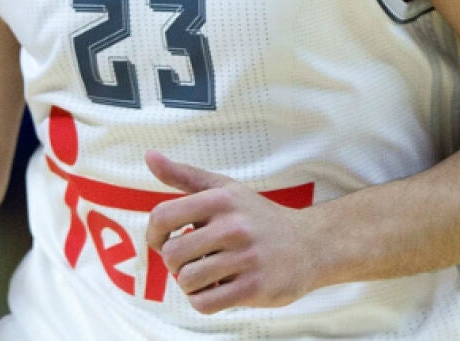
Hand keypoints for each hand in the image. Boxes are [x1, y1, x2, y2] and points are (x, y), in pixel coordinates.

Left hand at [143, 150, 321, 313]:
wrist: (310, 244)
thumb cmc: (257, 217)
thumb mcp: (224, 190)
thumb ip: (184, 175)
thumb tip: (150, 156)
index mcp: (221, 199)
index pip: (162, 216)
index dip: (154, 235)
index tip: (164, 241)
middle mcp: (233, 226)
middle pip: (172, 255)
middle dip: (176, 264)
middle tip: (194, 261)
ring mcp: (246, 257)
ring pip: (187, 281)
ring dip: (190, 285)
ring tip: (208, 275)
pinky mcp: (255, 287)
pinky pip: (205, 303)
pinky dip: (203, 301)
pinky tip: (217, 290)